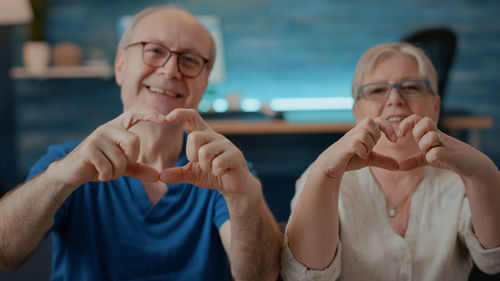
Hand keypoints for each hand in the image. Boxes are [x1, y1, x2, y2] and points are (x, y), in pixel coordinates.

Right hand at [50, 107, 165, 186]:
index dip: (150, 114)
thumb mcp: (121, 167)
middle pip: (134, 141)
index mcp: (116, 127)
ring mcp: (97, 137)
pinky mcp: (88, 149)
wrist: (71, 173)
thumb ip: (139, 169)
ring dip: (116, 172)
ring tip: (105, 170)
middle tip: (117, 166)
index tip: (165, 118)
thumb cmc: (98, 166)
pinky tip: (98, 174)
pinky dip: (107, 176)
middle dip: (130, 159)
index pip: (135, 113)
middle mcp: (107, 128)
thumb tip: (157, 176)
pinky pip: (109, 167)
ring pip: (121, 158)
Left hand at [159, 108, 257, 194]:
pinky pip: (217, 164)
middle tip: (200, 164)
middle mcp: (215, 137)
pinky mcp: (235, 155)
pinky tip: (222, 172)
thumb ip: (178, 174)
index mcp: (204, 136)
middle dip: (193, 155)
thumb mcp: (192, 175)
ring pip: (205, 152)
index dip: (180, 114)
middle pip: (194, 137)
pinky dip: (216, 172)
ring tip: (213, 170)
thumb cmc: (214, 176)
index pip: (193, 117)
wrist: (235, 187)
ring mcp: (226, 145)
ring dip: (206, 167)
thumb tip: (160, 176)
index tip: (167, 117)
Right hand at [319, 117, 398, 178]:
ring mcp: (350, 137)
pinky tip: (357, 156)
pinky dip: (361, 152)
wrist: (331, 166)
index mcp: (363, 130)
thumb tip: (398, 166)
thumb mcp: (369, 159)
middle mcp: (356, 130)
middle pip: (372, 123)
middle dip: (375, 136)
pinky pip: (359, 144)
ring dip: (367, 146)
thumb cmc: (349, 159)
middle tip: (370, 148)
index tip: (394, 140)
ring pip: (366, 135)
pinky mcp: (345, 145)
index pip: (379, 120)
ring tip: (360, 154)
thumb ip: (383, 160)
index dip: (388, 127)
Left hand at [398, 114, 486, 176]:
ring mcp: (445, 142)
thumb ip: (414, 160)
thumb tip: (399, 166)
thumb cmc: (449, 159)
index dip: (406, 124)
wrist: (472, 165)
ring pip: (429, 136)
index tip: (400, 136)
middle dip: (419, 136)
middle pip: (423, 123)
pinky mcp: (451, 154)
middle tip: (424, 147)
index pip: (416, 118)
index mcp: (430, 133)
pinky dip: (431, 157)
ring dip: (425, 146)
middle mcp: (437, 134)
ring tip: (433, 152)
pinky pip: (435, 153)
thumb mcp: (429, 159)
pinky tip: (434, 160)